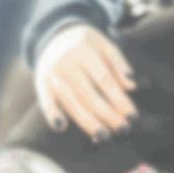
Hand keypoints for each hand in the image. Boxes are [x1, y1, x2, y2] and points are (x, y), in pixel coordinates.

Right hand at [34, 24, 137, 140]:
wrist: (54, 36)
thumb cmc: (87, 45)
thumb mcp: (105, 45)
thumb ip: (119, 64)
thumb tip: (132, 85)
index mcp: (84, 50)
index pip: (105, 80)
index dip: (119, 100)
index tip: (132, 115)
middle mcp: (66, 62)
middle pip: (89, 95)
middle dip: (108, 115)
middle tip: (123, 129)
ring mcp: (52, 73)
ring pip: (72, 102)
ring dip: (88, 122)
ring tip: (104, 136)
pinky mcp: (41, 83)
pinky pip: (46, 101)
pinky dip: (51, 114)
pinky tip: (61, 128)